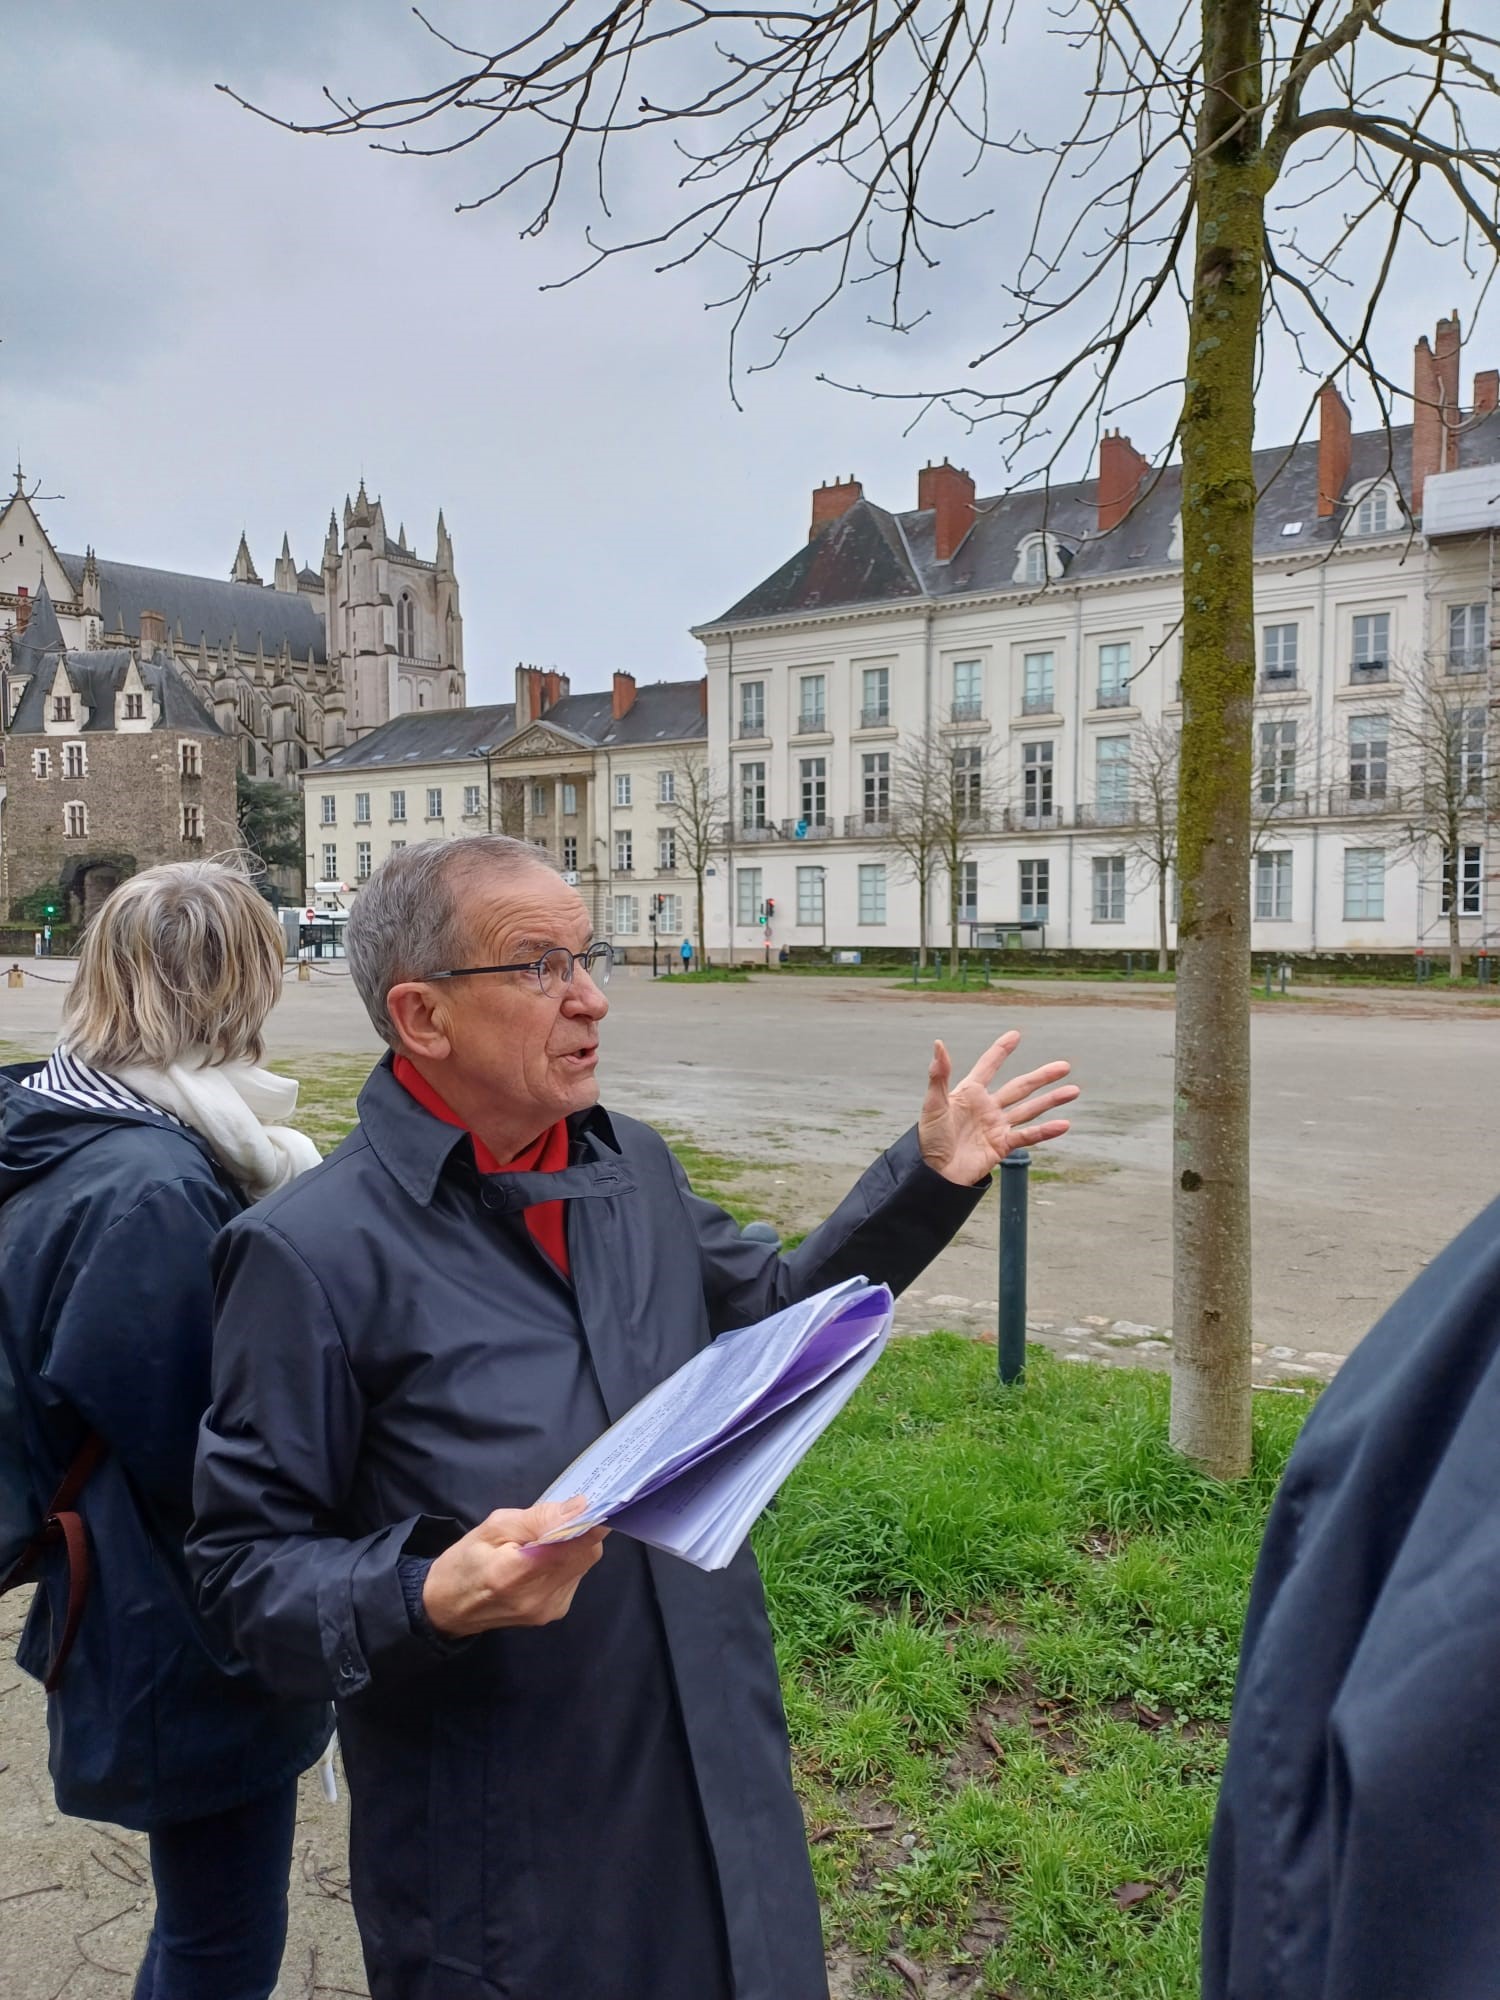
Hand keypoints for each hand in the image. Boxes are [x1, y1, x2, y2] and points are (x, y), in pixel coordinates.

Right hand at [422, 1497, 607, 1638]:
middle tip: (554, 1519)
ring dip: (572, 1547)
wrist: (447, 1608)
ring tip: (541, 1542)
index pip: (575, 1546)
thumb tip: (580, 1506)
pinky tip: (543, 1560)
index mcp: (516, 1574)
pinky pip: (574, 1577)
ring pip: (583, 1565)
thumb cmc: (465, 1561)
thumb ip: (539, 1518)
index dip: (589, 1523)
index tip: (592, 1504)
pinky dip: (566, 1562)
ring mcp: (549, 1610)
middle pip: (586, 1554)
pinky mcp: (554, 1613)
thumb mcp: (494, 1527)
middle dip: (579, 1531)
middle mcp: (540, 1598)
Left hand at [918, 1030, 1078, 1185]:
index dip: (1001, 1051)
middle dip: (1042, 1076)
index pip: (988, 1067)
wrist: (934, 1173)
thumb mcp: (933, 1104)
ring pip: (1030, 1109)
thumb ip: (939, 1076)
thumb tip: (939, 1044)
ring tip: (1074, 1091)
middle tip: (1064, 1066)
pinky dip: (1046, 1131)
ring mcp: (997, 1126)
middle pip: (1020, 1087)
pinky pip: (1028, 1136)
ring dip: (1051, 1100)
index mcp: (969, 1093)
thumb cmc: (929, 1139)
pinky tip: (1063, 1124)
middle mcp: (987, 1107)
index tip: (1015, 1035)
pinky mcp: (1002, 1146)